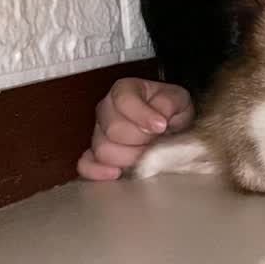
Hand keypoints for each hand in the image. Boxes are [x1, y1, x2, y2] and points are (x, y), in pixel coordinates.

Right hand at [76, 78, 193, 179]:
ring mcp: (97, 133)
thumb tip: (157, 121)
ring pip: (103, 149)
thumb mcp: (178, 99)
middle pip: (113, 129)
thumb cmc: (171, 111)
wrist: (171, 128)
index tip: (161, 126)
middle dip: (140, 139)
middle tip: (156, 140)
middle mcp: (106, 109)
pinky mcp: (94, 154)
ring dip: (129, 156)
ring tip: (146, 154)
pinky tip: (117, 173)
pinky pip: (86, 164)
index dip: (142, 115)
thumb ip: (168, 104)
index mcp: (124, 90)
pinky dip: (99, 171)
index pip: (124, 100)